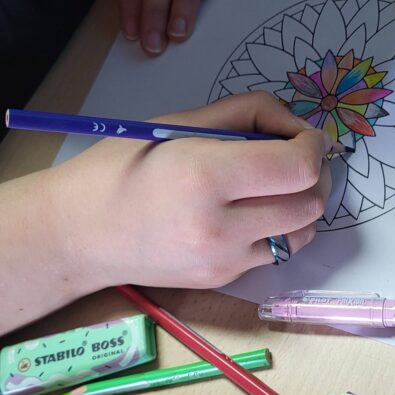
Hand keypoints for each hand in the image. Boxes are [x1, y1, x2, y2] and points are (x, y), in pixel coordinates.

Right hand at [50, 93, 331, 293]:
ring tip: (275, 185)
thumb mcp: (178, 123)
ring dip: (302, 205)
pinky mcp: (222, 280)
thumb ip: (245, 115)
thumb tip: (294, 125)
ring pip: (302, 234)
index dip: (314, 145)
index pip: (297, 168)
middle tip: (296, 156)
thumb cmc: (121, 167)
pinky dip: (276, 229)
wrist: (78, 233)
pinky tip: (248, 211)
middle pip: (310, 204)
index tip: (305, 135)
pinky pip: (273, 252)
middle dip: (316, 174)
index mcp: (205, 176)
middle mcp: (220, 226)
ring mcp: (223, 261)